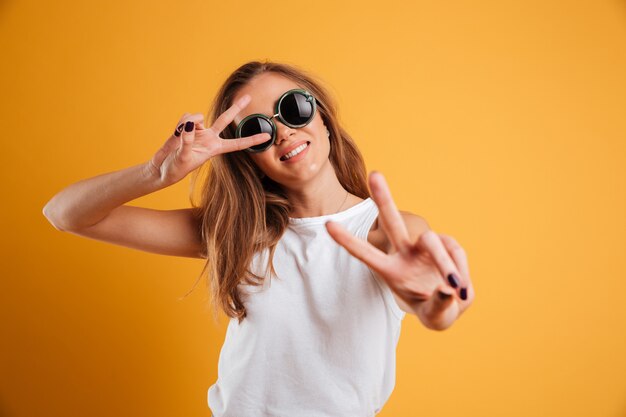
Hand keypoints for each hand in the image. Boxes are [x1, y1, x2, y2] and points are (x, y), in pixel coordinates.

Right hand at [147, 94, 270, 184]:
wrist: (162, 169)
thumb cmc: (176, 169)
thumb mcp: (183, 157)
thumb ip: (187, 140)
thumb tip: (190, 125)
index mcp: (215, 149)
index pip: (237, 144)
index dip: (252, 139)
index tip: (267, 136)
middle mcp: (209, 138)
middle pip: (225, 119)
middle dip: (236, 108)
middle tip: (248, 97)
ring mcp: (198, 131)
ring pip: (197, 117)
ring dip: (189, 124)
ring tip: (180, 137)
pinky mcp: (186, 127)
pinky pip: (186, 118)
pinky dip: (180, 124)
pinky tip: (176, 133)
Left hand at [325, 171, 474, 329]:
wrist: (453, 306)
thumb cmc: (435, 312)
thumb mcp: (435, 318)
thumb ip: (439, 307)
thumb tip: (447, 289)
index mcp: (391, 271)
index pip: (365, 253)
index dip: (347, 240)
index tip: (327, 225)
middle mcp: (404, 253)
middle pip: (392, 222)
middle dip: (385, 198)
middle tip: (375, 174)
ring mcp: (425, 247)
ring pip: (431, 240)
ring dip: (445, 265)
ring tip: (457, 290)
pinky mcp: (447, 245)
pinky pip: (455, 252)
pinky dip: (461, 271)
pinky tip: (462, 290)